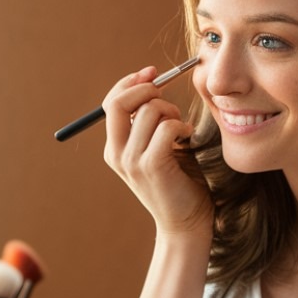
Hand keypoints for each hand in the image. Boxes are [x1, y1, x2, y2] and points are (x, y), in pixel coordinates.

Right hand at [101, 66, 211, 237]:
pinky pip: (165, 127)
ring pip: (147, 111)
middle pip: (117, 102)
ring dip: (170, 110)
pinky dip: (180, 125)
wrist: (186, 223)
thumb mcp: (157, 146)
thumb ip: (149, 120)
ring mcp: (131, 161)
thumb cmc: (178, 182)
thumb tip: (151, 80)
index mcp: (114, 148)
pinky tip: (187, 136)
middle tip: (167, 97)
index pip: (111, 102)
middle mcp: (116, 154)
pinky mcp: (152, 167)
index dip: (131, 82)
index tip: (153, 73)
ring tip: (181, 126)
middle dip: (145, 90)